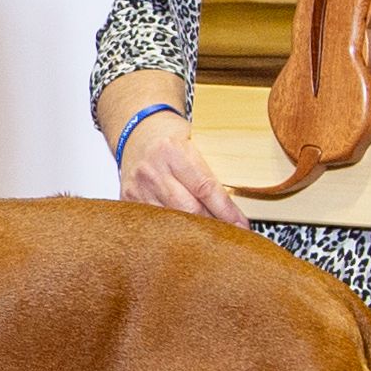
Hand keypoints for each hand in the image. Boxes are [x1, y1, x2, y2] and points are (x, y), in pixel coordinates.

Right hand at [118, 108, 247, 223]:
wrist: (135, 132)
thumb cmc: (170, 135)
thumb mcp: (194, 140)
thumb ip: (211, 166)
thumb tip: (241, 196)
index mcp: (172, 151)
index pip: (206, 188)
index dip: (226, 211)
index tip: (241, 225)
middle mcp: (153, 171)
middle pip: (190, 210)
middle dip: (214, 226)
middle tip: (231, 236)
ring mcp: (138, 188)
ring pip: (173, 222)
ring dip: (195, 232)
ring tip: (212, 238)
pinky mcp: (129, 201)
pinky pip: (156, 223)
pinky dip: (174, 230)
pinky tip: (187, 234)